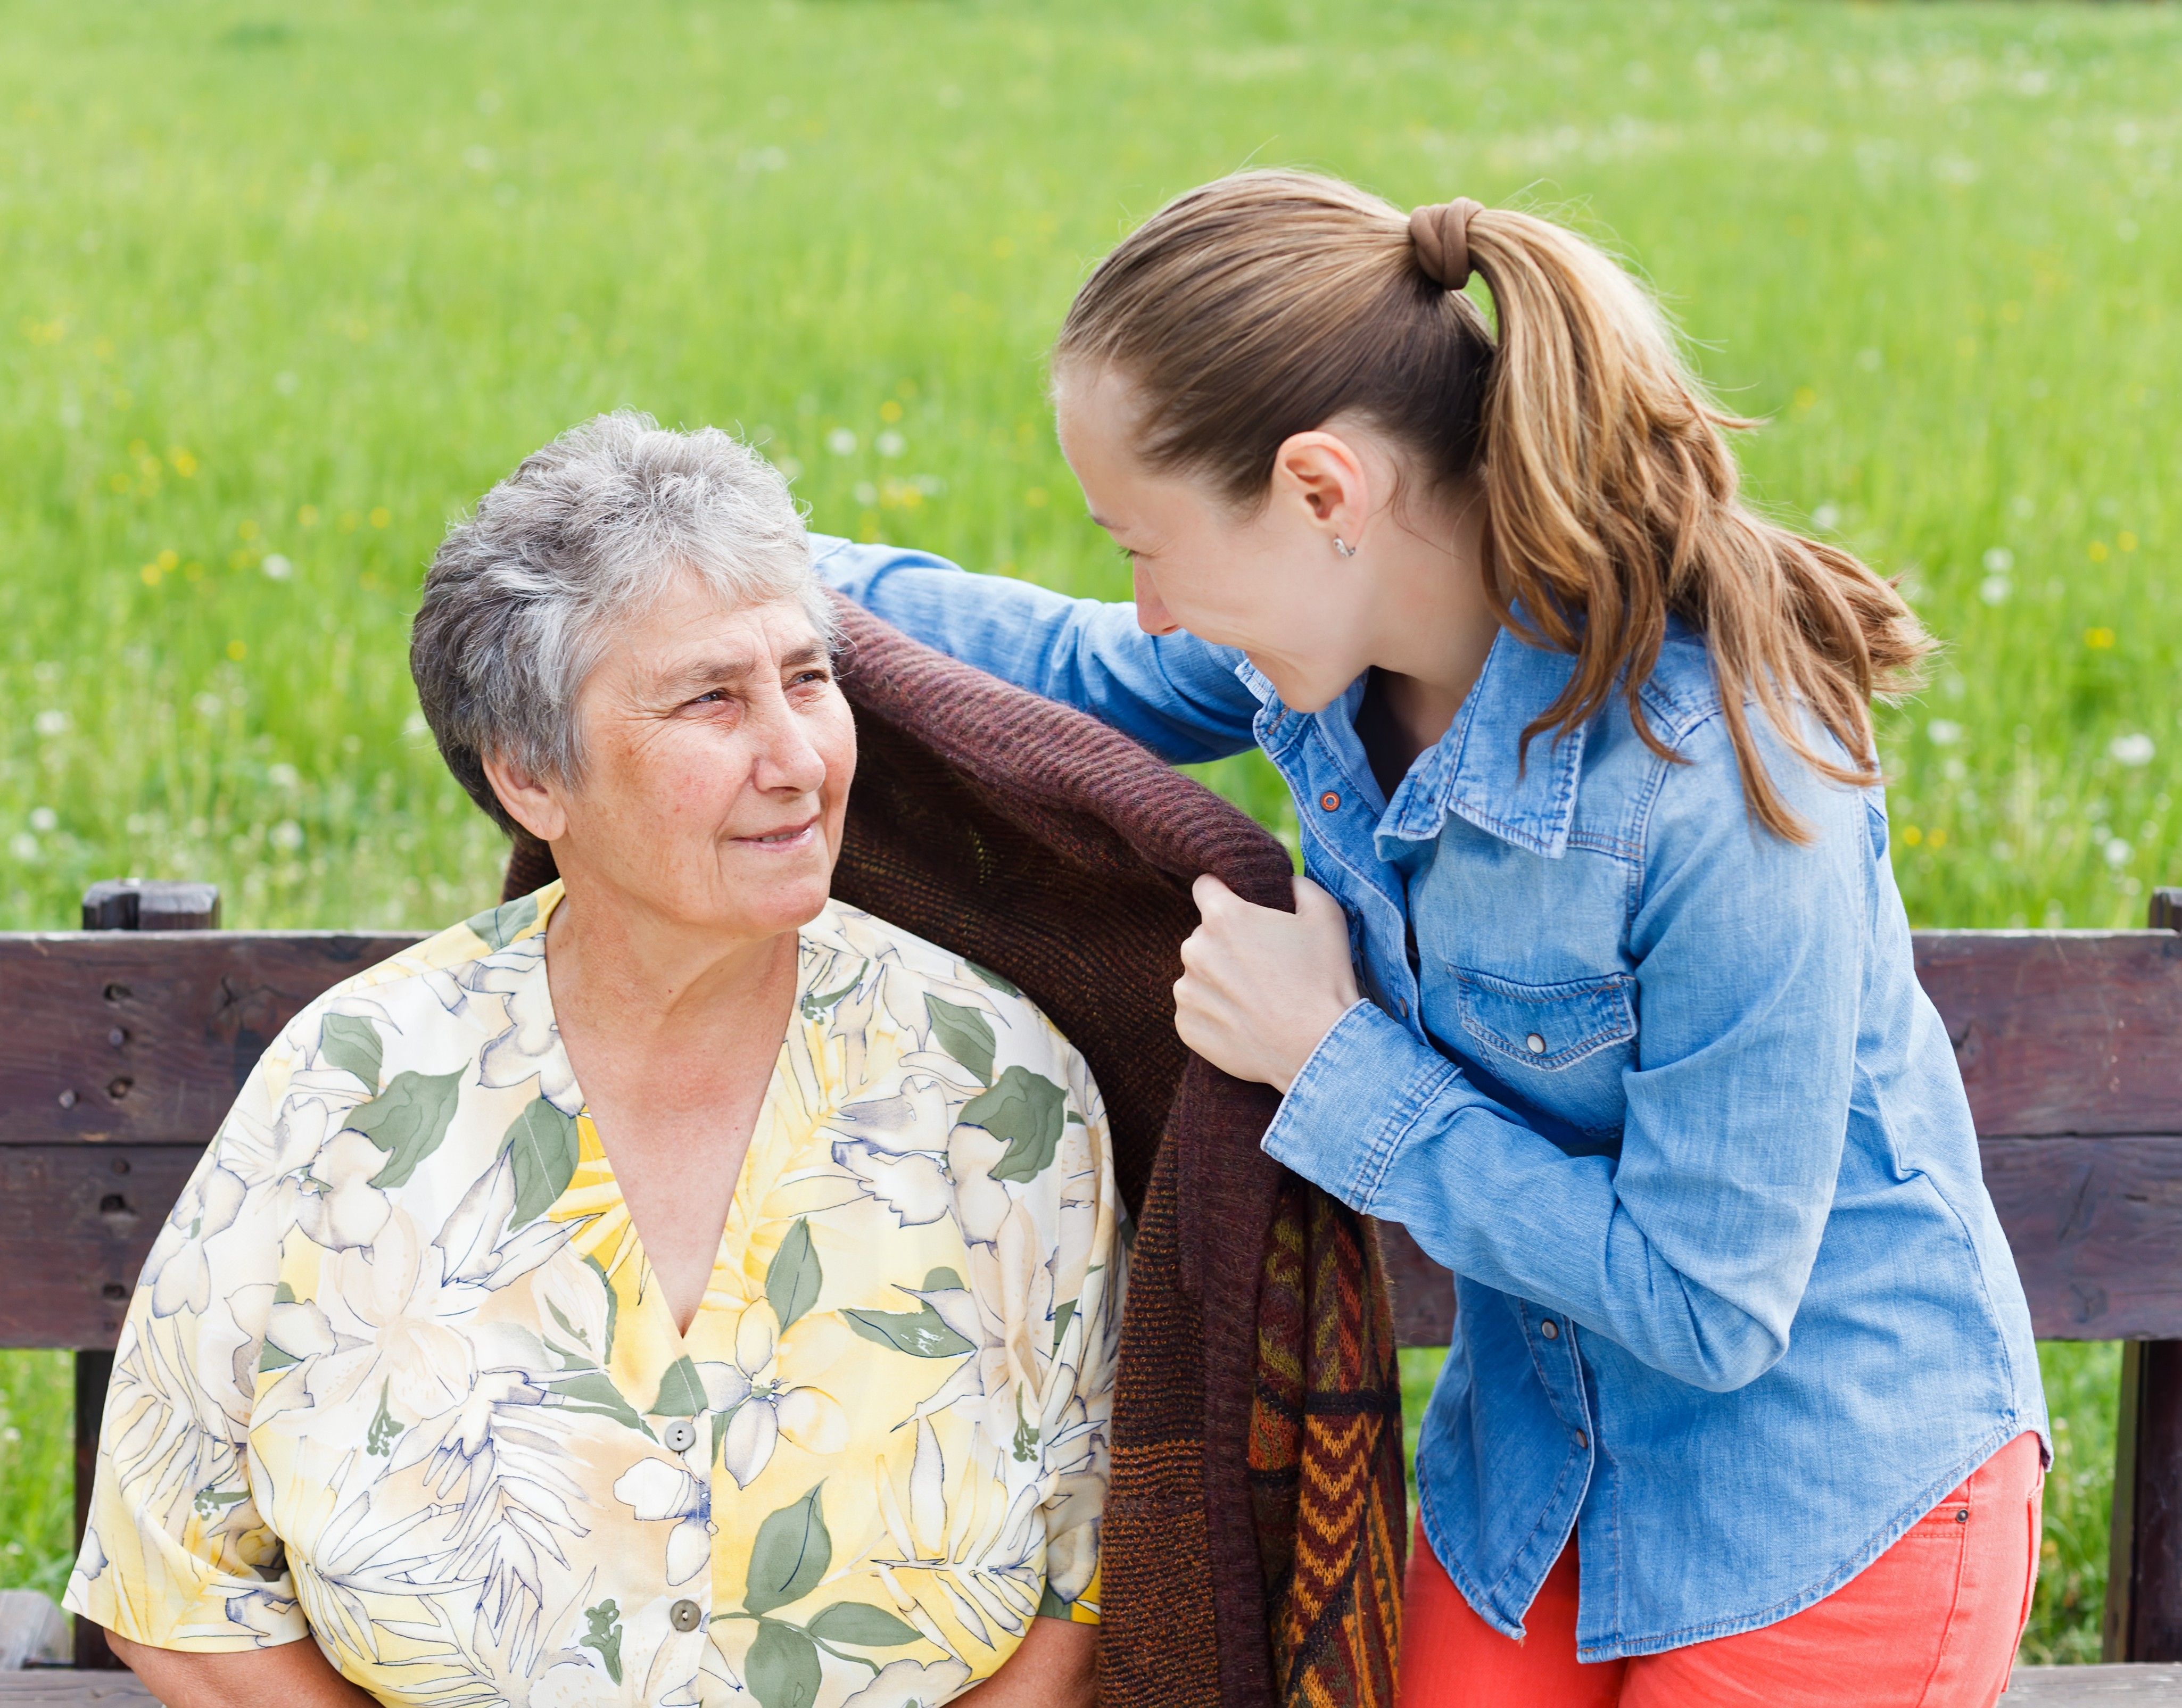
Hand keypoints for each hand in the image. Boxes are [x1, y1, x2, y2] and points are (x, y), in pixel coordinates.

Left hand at [1176, 874, 1360, 1092]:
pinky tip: (1246, 1022)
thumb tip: (1285, 882)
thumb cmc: (1323, 979)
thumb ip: (1298, 886)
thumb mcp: (1326, 915)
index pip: (1205, 886)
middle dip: (1228, 943)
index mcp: (1222, 916)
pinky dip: (1215, 1013)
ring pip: (1199, 973)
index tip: (1242, 910)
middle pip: (1205, 935)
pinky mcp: (1186, 1025)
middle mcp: (1194, 949)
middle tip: (1263, 965)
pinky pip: (1196, 1009)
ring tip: (1257, 998)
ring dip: (1220, 979)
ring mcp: (1186, 990)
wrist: (1317, 1048)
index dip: (1225, 893)